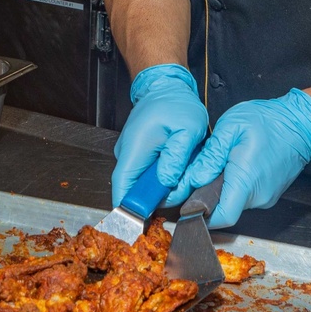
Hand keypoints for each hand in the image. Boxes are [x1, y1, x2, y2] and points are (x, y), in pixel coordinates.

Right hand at [111, 64, 207, 206]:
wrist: (165, 86)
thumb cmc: (176, 103)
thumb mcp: (188, 128)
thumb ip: (177, 157)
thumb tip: (166, 181)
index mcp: (135, 148)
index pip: (123, 187)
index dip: (128, 210)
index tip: (139, 225)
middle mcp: (127, 152)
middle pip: (134, 190)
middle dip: (156, 197)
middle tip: (180, 187)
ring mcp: (130, 154)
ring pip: (142, 183)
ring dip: (161, 185)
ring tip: (181, 168)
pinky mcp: (137, 154)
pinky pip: (146, 174)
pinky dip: (160, 176)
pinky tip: (174, 165)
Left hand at [182, 90, 310, 227]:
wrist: (301, 122)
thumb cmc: (269, 120)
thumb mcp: (232, 127)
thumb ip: (211, 155)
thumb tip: (193, 179)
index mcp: (246, 181)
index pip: (221, 217)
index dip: (201, 215)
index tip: (188, 204)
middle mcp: (258, 196)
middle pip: (225, 208)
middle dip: (210, 195)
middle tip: (201, 172)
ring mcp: (267, 196)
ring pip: (236, 201)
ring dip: (225, 187)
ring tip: (223, 162)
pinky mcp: (271, 193)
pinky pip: (248, 195)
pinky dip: (238, 184)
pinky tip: (237, 164)